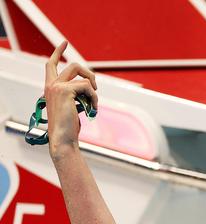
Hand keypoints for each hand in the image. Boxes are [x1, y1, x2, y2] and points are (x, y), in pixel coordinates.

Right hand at [44, 41, 97, 157]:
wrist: (63, 138)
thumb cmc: (69, 128)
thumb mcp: (71, 107)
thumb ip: (75, 95)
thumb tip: (91, 88)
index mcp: (50, 87)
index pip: (51, 64)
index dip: (58, 52)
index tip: (64, 43)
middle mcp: (51, 84)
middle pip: (73, 66)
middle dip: (89, 73)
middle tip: (95, 88)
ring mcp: (56, 86)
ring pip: (82, 76)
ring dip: (93, 89)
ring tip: (93, 105)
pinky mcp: (65, 90)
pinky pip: (88, 87)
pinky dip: (94, 98)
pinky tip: (93, 109)